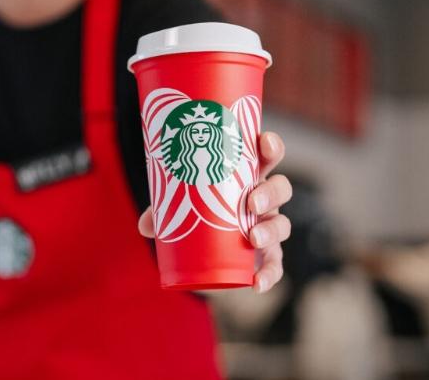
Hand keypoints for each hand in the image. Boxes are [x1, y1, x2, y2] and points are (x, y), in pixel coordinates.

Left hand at [138, 131, 291, 292]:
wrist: (205, 242)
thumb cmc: (196, 206)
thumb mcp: (179, 202)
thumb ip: (162, 209)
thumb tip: (145, 225)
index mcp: (249, 174)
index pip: (269, 155)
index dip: (272, 146)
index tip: (265, 144)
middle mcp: (264, 198)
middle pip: (281, 189)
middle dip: (270, 193)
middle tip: (251, 203)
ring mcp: (267, 224)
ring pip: (282, 224)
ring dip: (271, 230)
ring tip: (252, 238)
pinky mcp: (266, 253)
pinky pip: (275, 263)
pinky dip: (270, 274)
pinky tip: (257, 283)